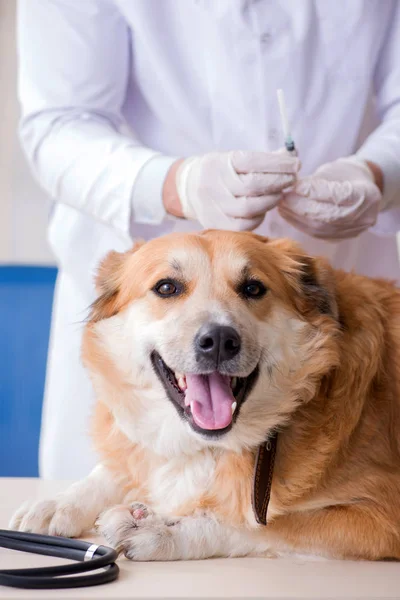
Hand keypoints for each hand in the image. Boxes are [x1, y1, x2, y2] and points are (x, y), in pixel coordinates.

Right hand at [168, 150, 298, 230]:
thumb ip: (263, 159)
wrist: (187, 188)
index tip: (295, 164)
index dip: (278, 164)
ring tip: (278, 194)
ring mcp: (214, 206)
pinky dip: (258, 217)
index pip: (252, 161)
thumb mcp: (234, 158)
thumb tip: (291, 157)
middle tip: (291, 180)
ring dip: (271, 201)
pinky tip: (263, 209)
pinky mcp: (215, 223)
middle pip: (253, 186)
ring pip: (249, 208)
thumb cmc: (219, 171)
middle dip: (278, 182)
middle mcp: (215, 184)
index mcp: (220, 163)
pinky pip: (243, 225)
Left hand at [279, 157, 381, 239]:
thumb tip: (293, 189)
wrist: (358, 188)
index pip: (338, 195)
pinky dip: (300, 224)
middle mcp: (364, 216)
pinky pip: (317, 234)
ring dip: (297, 217)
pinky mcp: (340, 238)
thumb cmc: (343, 174)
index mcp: (368, 194)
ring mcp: (353, 231)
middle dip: (301, 207)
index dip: (314, 192)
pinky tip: (288, 215)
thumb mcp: (332, 171)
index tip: (295, 186)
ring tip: (282, 206)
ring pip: (320, 228)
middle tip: (283, 198)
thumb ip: (316, 182)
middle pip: (328, 216)